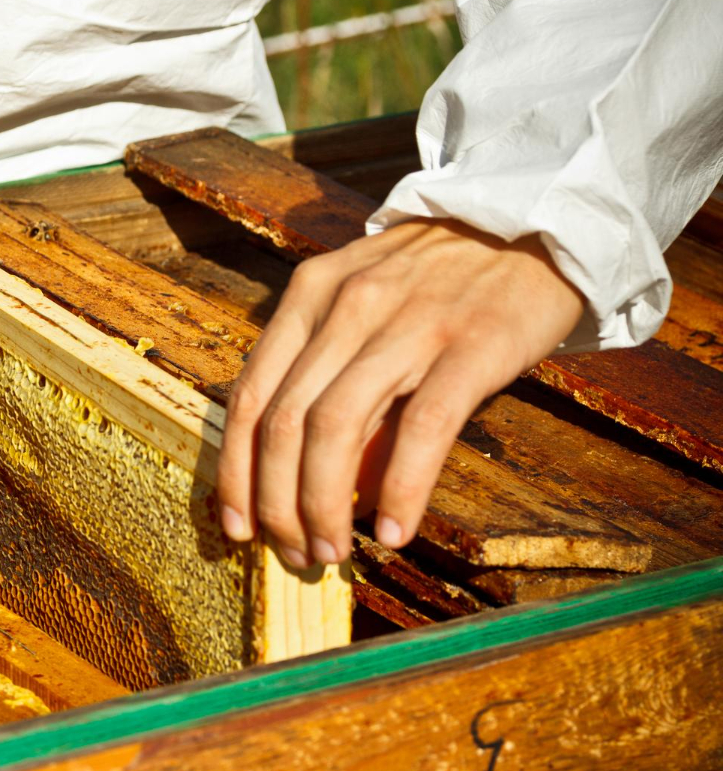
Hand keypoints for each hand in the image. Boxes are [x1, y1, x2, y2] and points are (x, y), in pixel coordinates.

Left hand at [216, 219, 584, 567]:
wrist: (534, 218)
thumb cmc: (440, 274)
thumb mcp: (361, 293)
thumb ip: (322, 361)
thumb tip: (292, 464)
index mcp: (310, 293)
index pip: (247, 395)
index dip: (235, 471)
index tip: (236, 524)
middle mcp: (348, 304)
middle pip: (284, 422)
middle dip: (278, 503)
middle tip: (294, 552)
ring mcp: (409, 322)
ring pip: (336, 428)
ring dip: (324, 506)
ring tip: (331, 552)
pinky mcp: (473, 344)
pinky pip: (421, 429)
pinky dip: (399, 490)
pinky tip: (393, 532)